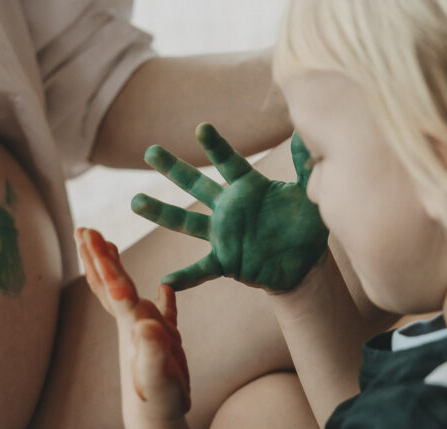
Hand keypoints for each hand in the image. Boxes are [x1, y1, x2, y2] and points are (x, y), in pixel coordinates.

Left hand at [76, 228, 190, 419]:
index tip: (89, 232)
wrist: (155, 424)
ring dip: (117, 268)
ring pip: (127, 292)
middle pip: (110, 283)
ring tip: (109, 246)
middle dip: (97, 255)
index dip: (103, 258)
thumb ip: (152, 351)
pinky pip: (163, 315)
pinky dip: (164, 299)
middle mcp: (133, 324)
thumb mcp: (157, 376)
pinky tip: (166, 287)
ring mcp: (145, 334)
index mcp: (132, 326)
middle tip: (83, 228)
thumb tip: (147, 326)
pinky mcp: (162, 345)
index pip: (116, 285)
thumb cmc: (157, 402)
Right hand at [131, 123, 327, 292]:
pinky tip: (165, 282)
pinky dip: (185, 277)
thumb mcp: (309, 194)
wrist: (306, 264)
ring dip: (162, 212)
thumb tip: (308, 130)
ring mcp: (223, 234)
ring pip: (187, 222)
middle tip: (150, 151)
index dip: (216, 148)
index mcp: (249, 187)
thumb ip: (305, 164)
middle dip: (173, 168)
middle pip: (197, 184)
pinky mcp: (226, 261)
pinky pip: (201, 269)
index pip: (229, 163)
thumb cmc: (307, 225)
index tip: (201, 128)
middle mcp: (230, 208)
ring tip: (136, 201)